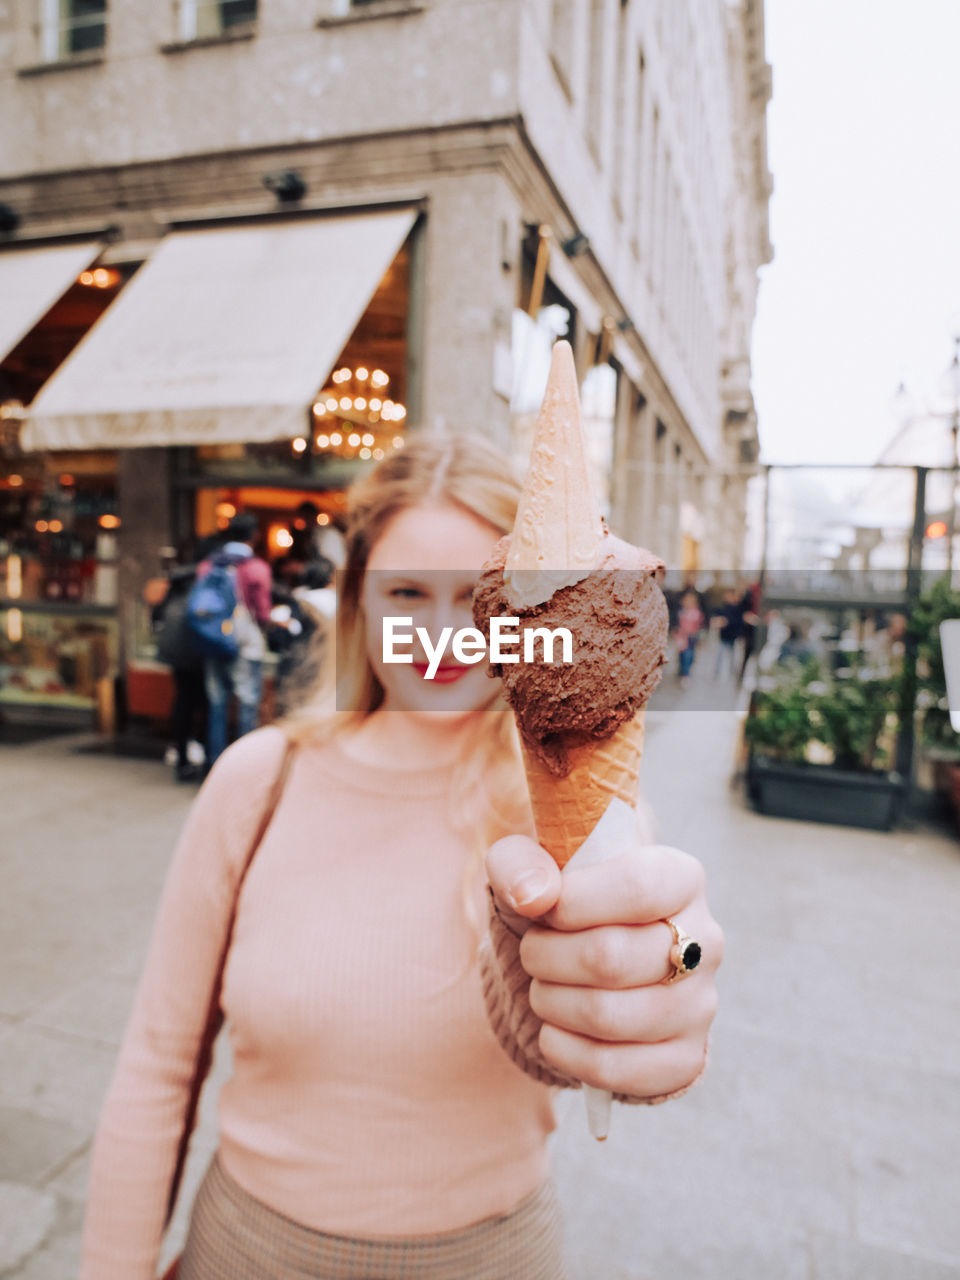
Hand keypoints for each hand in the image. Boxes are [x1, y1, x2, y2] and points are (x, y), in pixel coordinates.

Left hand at [486, 835, 722, 1099]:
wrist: (583, 962)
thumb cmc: (560, 903)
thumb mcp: (528, 866)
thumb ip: (520, 863)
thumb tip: (534, 896)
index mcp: (681, 878)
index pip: (637, 887)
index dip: (573, 903)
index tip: (544, 910)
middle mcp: (705, 940)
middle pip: (611, 957)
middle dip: (546, 957)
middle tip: (532, 952)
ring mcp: (700, 1004)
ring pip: (607, 1016)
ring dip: (550, 1002)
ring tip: (543, 985)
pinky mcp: (685, 1058)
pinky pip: (613, 1068)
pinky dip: (564, 1050)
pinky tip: (554, 1029)